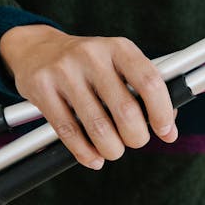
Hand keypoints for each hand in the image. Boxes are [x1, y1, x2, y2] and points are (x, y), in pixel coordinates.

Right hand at [0, 25, 176, 169]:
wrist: (37, 49)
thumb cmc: (88, 63)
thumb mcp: (118, 63)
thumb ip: (143, 89)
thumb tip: (168, 125)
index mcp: (119, 47)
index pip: (150, 82)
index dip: (162, 112)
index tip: (165, 132)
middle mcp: (93, 55)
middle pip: (125, 110)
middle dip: (136, 137)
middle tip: (134, 140)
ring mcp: (65, 71)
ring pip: (98, 126)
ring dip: (112, 149)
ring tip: (113, 150)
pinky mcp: (42, 88)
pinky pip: (69, 131)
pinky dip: (85, 153)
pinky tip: (93, 157)